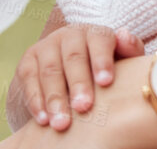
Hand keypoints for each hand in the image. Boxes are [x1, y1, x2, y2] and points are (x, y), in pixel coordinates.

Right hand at [9, 22, 145, 130]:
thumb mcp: (120, 59)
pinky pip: (29, 79)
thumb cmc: (102, 71)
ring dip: (55, 98)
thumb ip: (128, 49)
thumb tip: (124, 36)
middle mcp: (69, 35)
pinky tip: (43, 119)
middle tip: (83, 107)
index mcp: (95, 33)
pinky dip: (36, 101)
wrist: (69, 74)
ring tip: (62, 123)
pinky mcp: (27, 62)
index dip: (102, 60)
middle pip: (73, 57)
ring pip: (50, 70)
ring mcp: (46, 47)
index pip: (99, 40)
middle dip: (78, 83)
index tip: (106, 82)